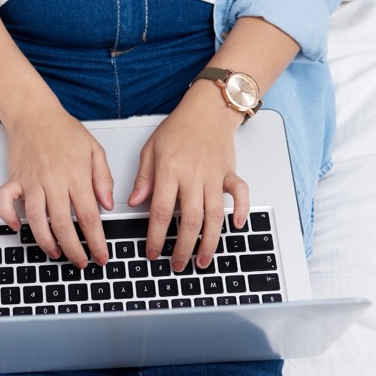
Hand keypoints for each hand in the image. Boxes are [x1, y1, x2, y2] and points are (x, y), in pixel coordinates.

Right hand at [0, 102, 114, 266]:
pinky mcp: (15, 178)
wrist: (34, 112)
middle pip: (64, 224)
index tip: (100, 256)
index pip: (89, 216)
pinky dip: (9, 216)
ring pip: (37, 219)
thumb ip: (103, 178)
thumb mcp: (94, 149)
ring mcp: (32, 180)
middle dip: (74, 250)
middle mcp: (54, 180)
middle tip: (80, 262)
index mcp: (77, 175)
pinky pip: (6, 201)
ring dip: (46, 241)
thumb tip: (107, 205)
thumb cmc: (63, 130)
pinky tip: (17, 227)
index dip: (96, 241)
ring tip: (55, 253)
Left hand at [127, 83, 250, 270]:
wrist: (206, 110)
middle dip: (183, 248)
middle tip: (178, 265)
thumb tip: (134, 202)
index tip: (153, 252)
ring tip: (203, 260)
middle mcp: (193, 176)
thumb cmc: (177, 129)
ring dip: (209, 242)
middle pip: (190, 220)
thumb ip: (143, 178)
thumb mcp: (150, 149)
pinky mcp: (230, 173)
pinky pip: (240, 194)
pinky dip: (240, 210)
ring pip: (214, 215)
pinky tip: (236, 226)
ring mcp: (214, 176)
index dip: (157, 236)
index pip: (162, 211)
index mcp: (169, 171)